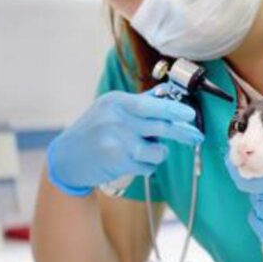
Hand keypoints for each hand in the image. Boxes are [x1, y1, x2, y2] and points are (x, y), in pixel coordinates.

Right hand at [47, 88, 202, 195]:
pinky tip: (133, 162)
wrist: (66, 158)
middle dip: (183, 132)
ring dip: (158, 153)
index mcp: (116, 102)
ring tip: (145, 152)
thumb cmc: (93, 131)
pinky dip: (147, 166)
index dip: (174, 110)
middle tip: (196, 136)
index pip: (151, 104)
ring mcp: (116, 142)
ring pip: (157, 150)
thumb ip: (138, 103)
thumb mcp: (110, 110)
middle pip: (161, 126)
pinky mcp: (117, 162)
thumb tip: (167, 94)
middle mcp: (116, 119)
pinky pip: (148, 166)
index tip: (190, 115)